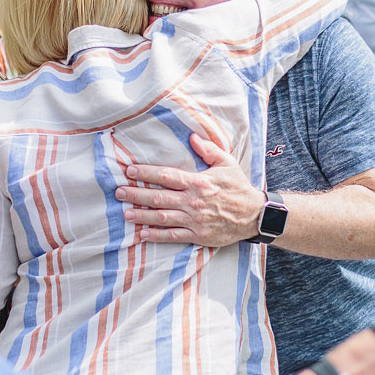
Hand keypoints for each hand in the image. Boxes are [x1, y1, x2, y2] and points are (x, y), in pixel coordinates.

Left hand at [117, 134, 262, 244]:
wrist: (254, 215)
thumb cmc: (239, 187)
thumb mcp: (227, 163)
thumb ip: (208, 149)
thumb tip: (192, 137)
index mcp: (198, 182)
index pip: (167, 176)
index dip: (146, 173)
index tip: (130, 170)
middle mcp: (193, 201)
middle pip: (158, 197)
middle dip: (136, 194)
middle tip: (119, 192)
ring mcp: (194, 220)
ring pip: (162, 217)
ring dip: (142, 215)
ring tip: (125, 213)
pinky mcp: (198, 236)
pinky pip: (173, 236)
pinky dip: (157, 235)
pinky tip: (143, 234)